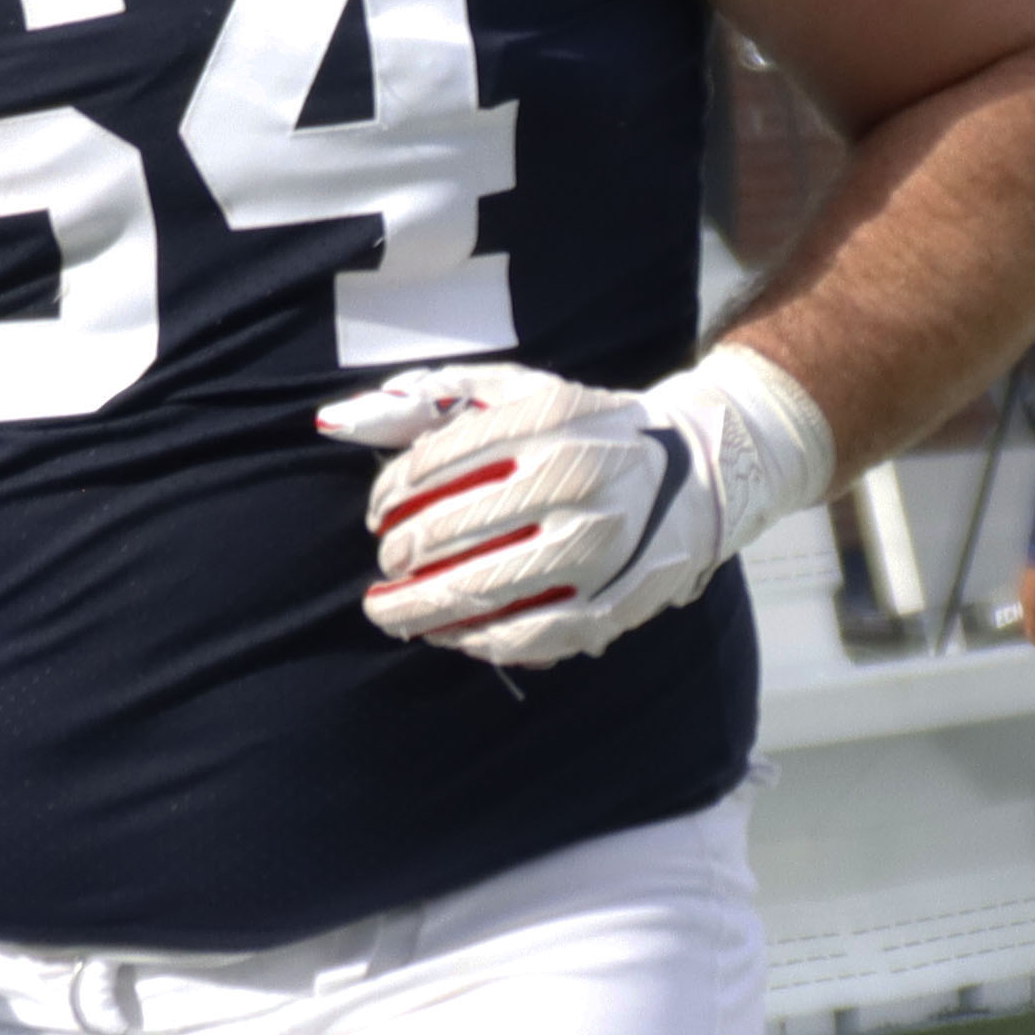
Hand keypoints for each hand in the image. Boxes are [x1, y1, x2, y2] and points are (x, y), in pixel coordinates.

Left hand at [317, 347, 831, 673]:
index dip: (391, 493)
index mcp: (550, 417)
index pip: (440, 459)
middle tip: (386, 561)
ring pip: (486, 587)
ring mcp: (601, 543)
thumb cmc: (584, 431)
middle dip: (401, 553)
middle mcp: (579, 476)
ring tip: (391, 611)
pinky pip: (532, 634)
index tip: (378, 512)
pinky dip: (481, 641)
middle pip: (454, 527)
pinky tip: (449, 636)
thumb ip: (432, 400)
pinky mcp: (618, 599)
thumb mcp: (518, 393)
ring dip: (422, 608)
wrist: (695, 471)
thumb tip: (338, 421)